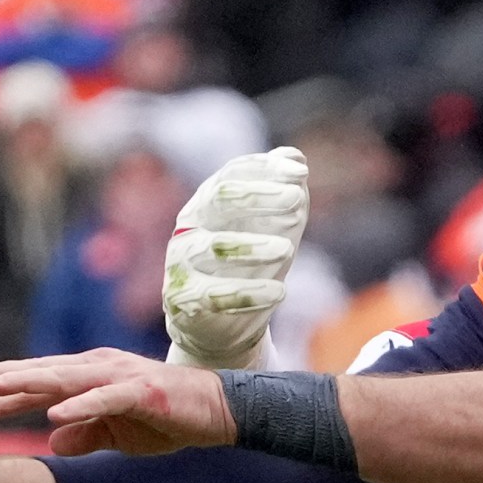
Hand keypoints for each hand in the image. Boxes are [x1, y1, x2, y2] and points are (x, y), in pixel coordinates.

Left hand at [0, 352, 235, 456]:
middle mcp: (98, 370)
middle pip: (42, 374)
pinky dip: (78, 405)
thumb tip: (53, 439)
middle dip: (2, 378)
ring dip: (28, 383)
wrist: (217, 411)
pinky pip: (103, 399)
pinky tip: (53, 414)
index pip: (39, 385)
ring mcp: (118, 378)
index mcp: (90, 378)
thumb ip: (85, 433)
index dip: (5, 392)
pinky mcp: (140, 391)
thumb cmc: (167, 418)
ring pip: (64, 379)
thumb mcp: (118, 434)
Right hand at [166, 147, 308, 370]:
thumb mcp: (273, 229)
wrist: (223, 325)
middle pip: (218, 198)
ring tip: (288, 251)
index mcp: (209, 201)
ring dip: (253, 246)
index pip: (233, 174)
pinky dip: (249, 294)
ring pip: (213, 246)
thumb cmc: (249, 267)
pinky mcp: (181, 299)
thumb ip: (283, 193)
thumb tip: (294, 157)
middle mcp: (191, 225)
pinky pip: (212, 294)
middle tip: (297, 200)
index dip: (266, 170)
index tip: (301, 174)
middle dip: (258, 196)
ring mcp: (181, 261)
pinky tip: (280, 292)